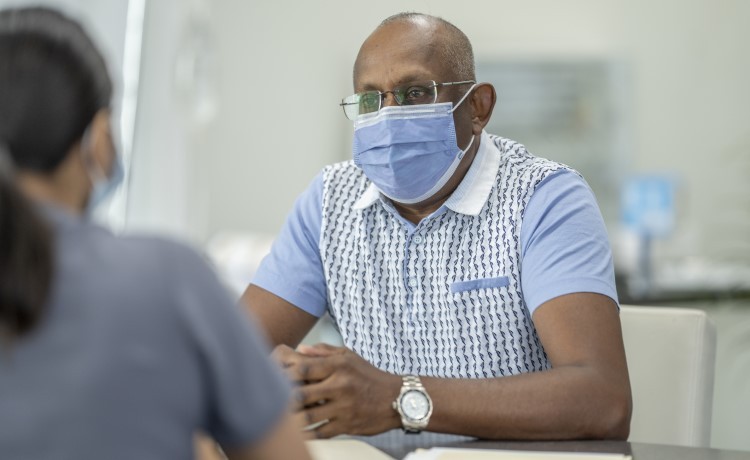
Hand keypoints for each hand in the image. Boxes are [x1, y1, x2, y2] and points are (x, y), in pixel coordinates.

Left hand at [272, 343, 401, 437]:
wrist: (398, 398)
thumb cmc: (370, 375)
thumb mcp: (350, 357)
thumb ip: (324, 352)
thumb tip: (299, 349)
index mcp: (338, 366)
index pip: (303, 368)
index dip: (284, 373)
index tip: (274, 377)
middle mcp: (340, 385)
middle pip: (301, 394)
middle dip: (283, 398)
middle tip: (271, 401)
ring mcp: (343, 407)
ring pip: (307, 417)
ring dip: (291, 419)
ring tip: (280, 418)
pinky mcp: (347, 425)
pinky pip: (320, 432)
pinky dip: (306, 434)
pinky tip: (297, 433)